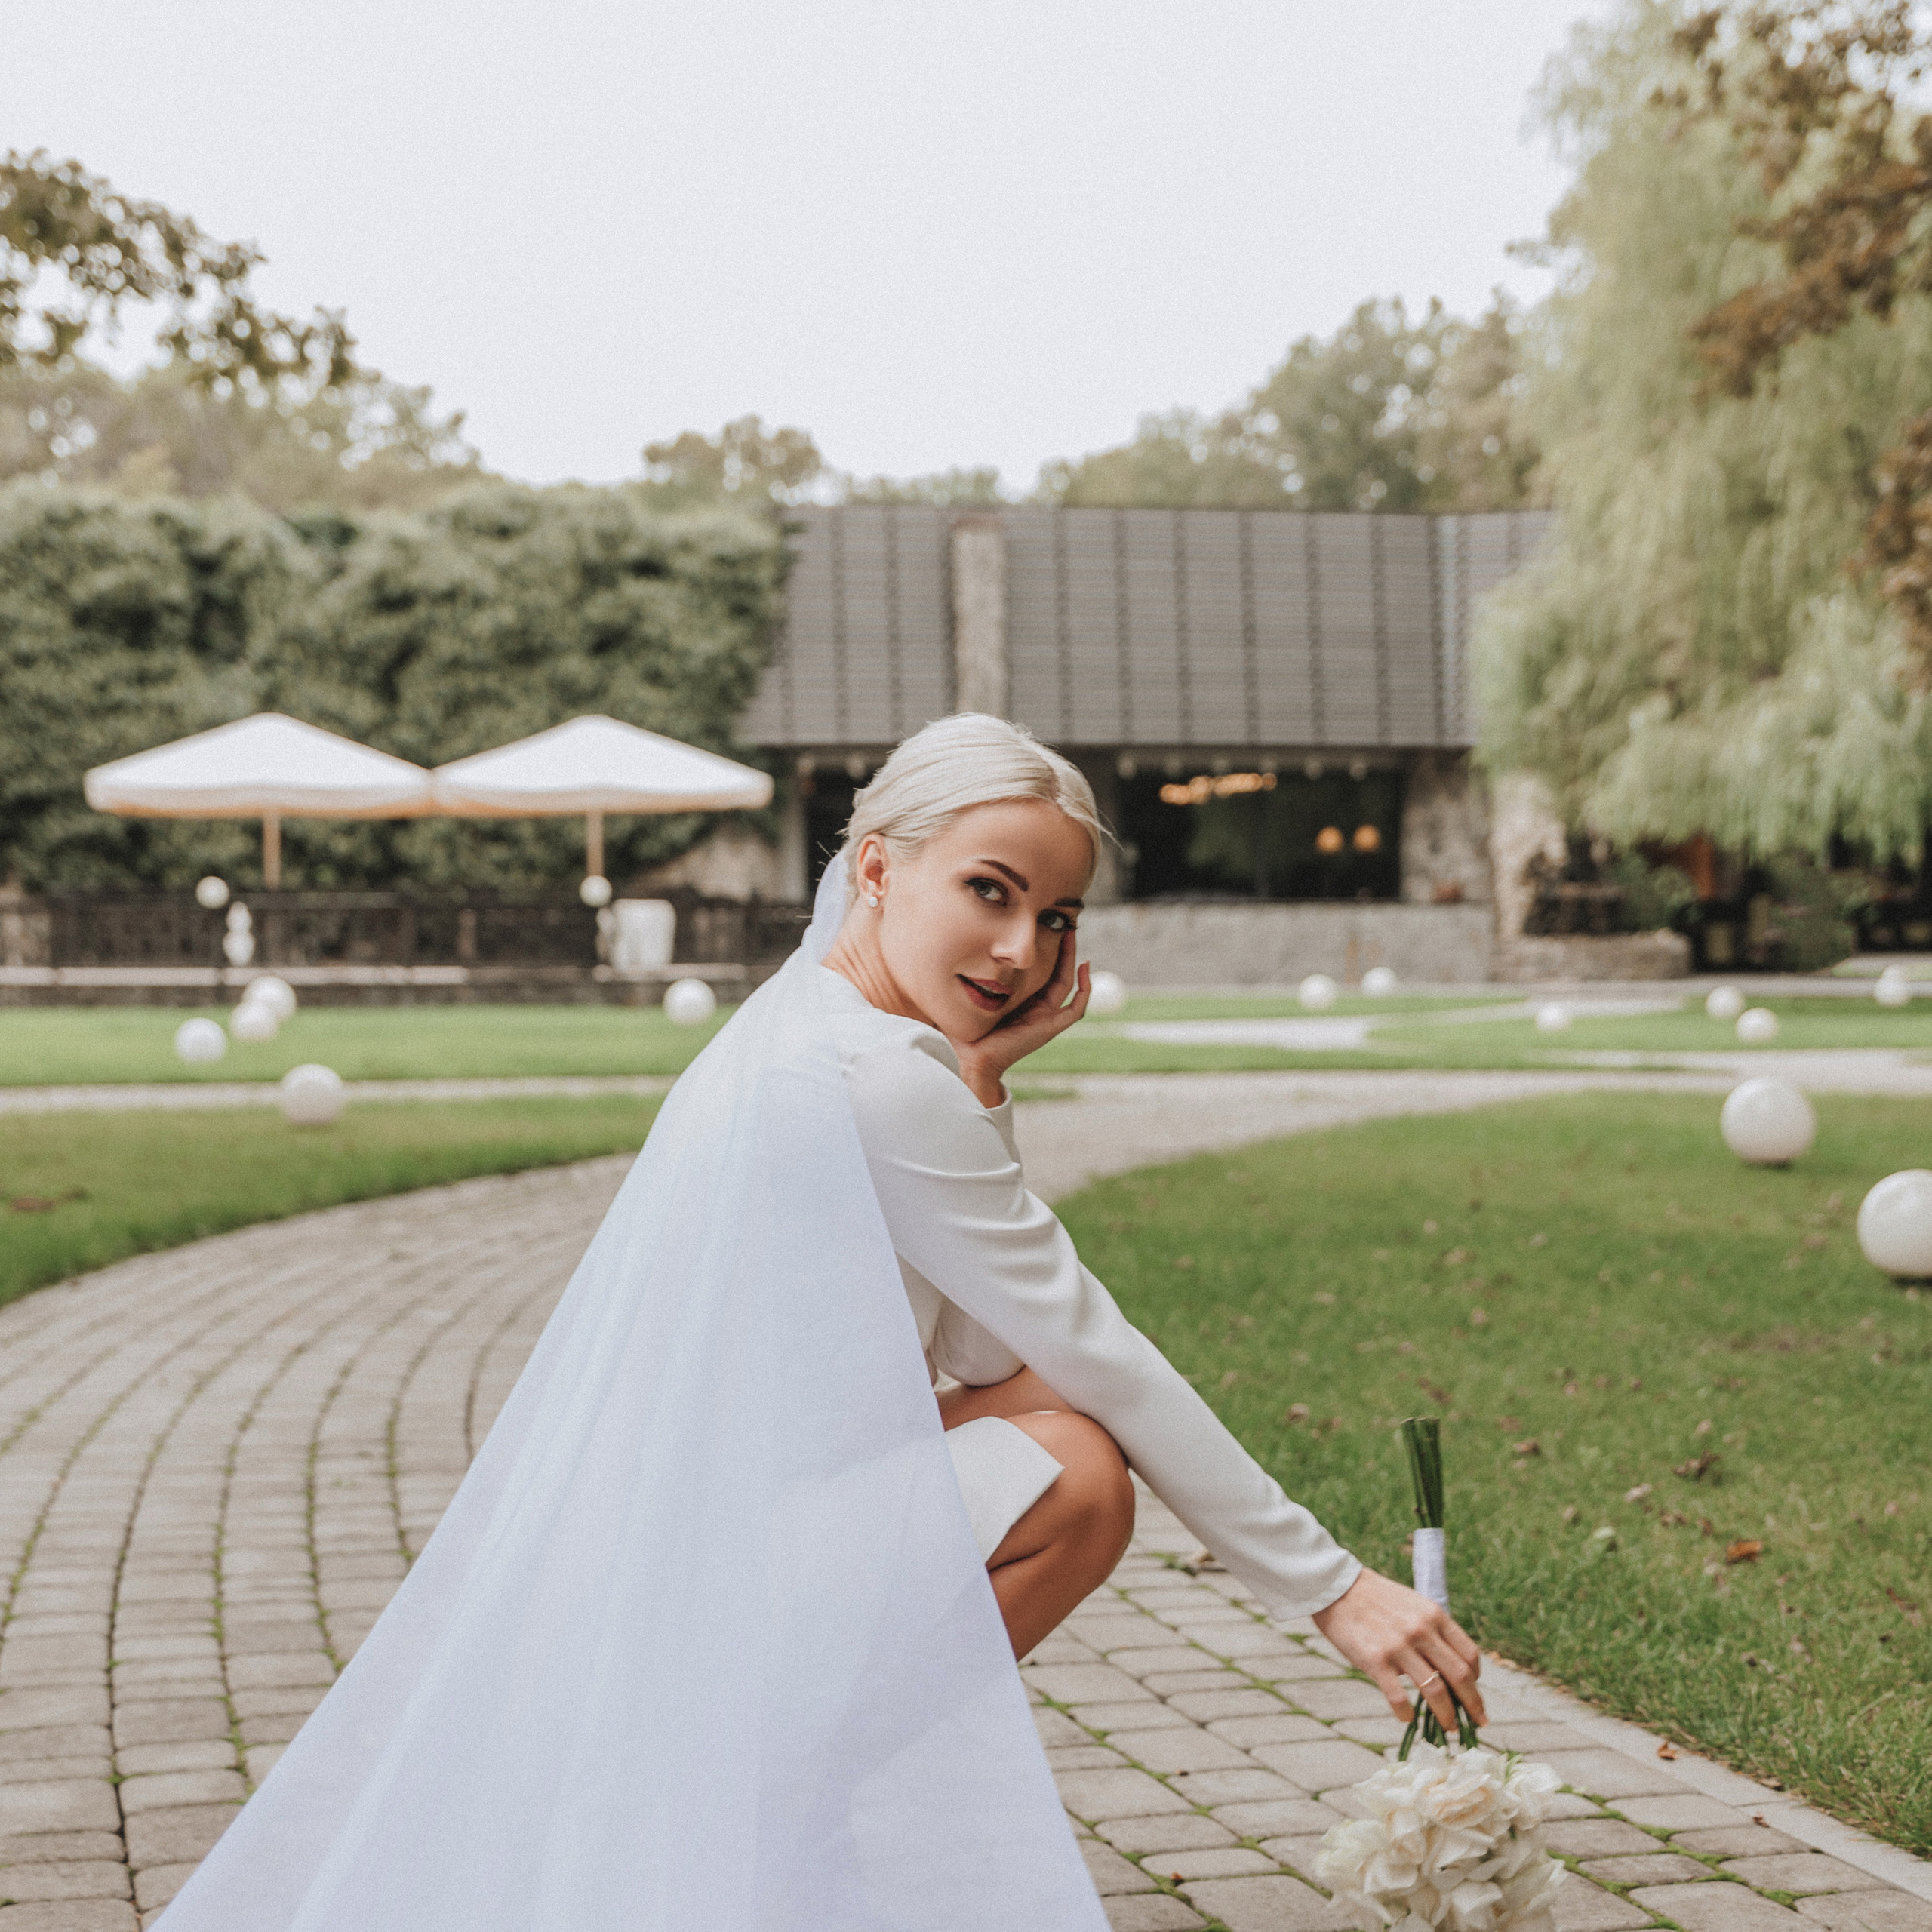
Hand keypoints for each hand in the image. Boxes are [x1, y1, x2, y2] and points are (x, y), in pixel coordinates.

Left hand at [949, 934, 1091, 1107]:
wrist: (972, 1059)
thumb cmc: (966, 1032)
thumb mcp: (970, 997)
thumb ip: (970, 978)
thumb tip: (954, 951)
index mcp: (1021, 1002)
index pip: (1040, 971)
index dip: (1046, 951)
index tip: (1043, 927)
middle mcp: (1037, 1009)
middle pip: (1057, 973)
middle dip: (1062, 949)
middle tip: (1064, 924)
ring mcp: (1046, 1019)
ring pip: (1068, 984)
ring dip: (1072, 959)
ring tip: (1071, 934)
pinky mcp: (1051, 1028)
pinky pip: (1076, 1008)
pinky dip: (1084, 989)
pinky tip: (1084, 966)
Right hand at [1311, 1567, 1484, 1735]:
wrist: (1337, 1587)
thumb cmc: (1377, 1599)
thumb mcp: (1413, 1606)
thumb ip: (1433, 1632)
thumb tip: (1449, 1670)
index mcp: (1434, 1615)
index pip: (1469, 1655)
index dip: (1477, 1681)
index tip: (1474, 1694)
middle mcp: (1421, 1630)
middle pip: (1461, 1677)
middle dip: (1473, 1705)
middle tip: (1477, 1722)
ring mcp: (1398, 1646)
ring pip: (1436, 1692)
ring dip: (1447, 1716)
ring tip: (1449, 1728)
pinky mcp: (1375, 1661)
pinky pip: (1399, 1698)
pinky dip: (1407, 1714)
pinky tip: (1407, 1718)